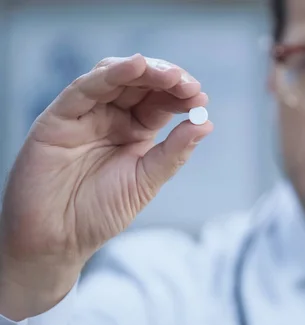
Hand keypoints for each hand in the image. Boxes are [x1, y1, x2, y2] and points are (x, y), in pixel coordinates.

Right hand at [0, 54, 212, 319]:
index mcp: (136, 130)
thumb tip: (206, 124)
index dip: (180, 95)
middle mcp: (112, 117)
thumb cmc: (101, 212)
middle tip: (188, 85)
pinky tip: (135, 66)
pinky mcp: (60, 116)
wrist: (57, 239)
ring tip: (170, 75)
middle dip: (167, 78)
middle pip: (141, 83)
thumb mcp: (146, 181)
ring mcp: (86, 114)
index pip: (161, 102)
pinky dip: (111, 74)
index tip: (200, 98)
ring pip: (115, 77)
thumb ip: (174, 152)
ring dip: (144, 70)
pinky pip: (85, 88)